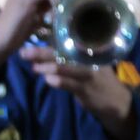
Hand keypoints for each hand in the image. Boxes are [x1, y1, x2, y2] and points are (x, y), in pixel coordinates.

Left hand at [19, 46, 137, 139]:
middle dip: (40, 52)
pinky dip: (55, 81)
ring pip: (63, 67)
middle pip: (61, 53)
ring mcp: (87, 73)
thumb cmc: (97, 79)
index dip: (48, 40)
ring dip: (45, 67)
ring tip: (33, 67)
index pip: (67, 42)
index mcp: (89, 50)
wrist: (115, 100)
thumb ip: (71, 57)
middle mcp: (89, 59)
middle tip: (24, 52)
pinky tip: (47, 79)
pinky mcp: (85, 88)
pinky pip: (67, 84)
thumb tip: (45, 51)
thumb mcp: (87, 64)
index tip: (32, 39)